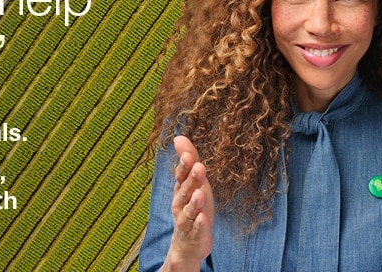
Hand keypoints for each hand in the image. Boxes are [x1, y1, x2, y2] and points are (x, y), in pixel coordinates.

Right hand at [164, 135, 214, 270]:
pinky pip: (196, 229)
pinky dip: (198, 224)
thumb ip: (188, 162)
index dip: (184, 166)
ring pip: (189, 210)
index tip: (189, 155)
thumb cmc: (193, 208)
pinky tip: (202, 219)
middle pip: (185, 191)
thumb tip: (179, 137)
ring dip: (194, 201)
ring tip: (200, 193)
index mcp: (181, 190)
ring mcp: (187, 221)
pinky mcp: (195, 235)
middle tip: (198, 166)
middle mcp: (180, 204)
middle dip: (191, 179)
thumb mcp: (194, 183)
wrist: (187, 245)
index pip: (181, 176)